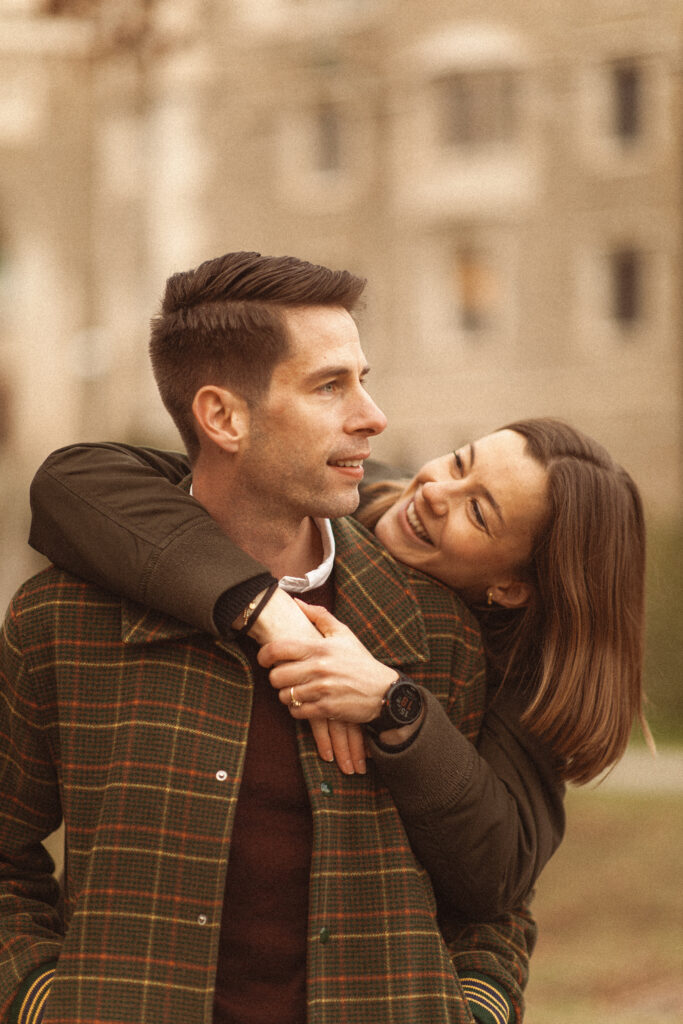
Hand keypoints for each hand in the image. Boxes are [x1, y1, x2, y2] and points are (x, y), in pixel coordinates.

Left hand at [237, 587, 369, 773]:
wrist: (383, 690)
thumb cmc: (360, 661)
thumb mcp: (343, 634)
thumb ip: (319, 616)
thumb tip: (296, 602)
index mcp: (320, 647)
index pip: (278, 649)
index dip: (263, 655)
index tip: (264, 659)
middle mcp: (319, 668)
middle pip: (276, 676)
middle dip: (276, 678)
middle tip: (284, 678)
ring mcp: (322, 690)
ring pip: (285, 696)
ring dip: (287, 695)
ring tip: (296, 691)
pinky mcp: (327, 709)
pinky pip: (297, 712)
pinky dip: (298, 710)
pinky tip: (305, 703)